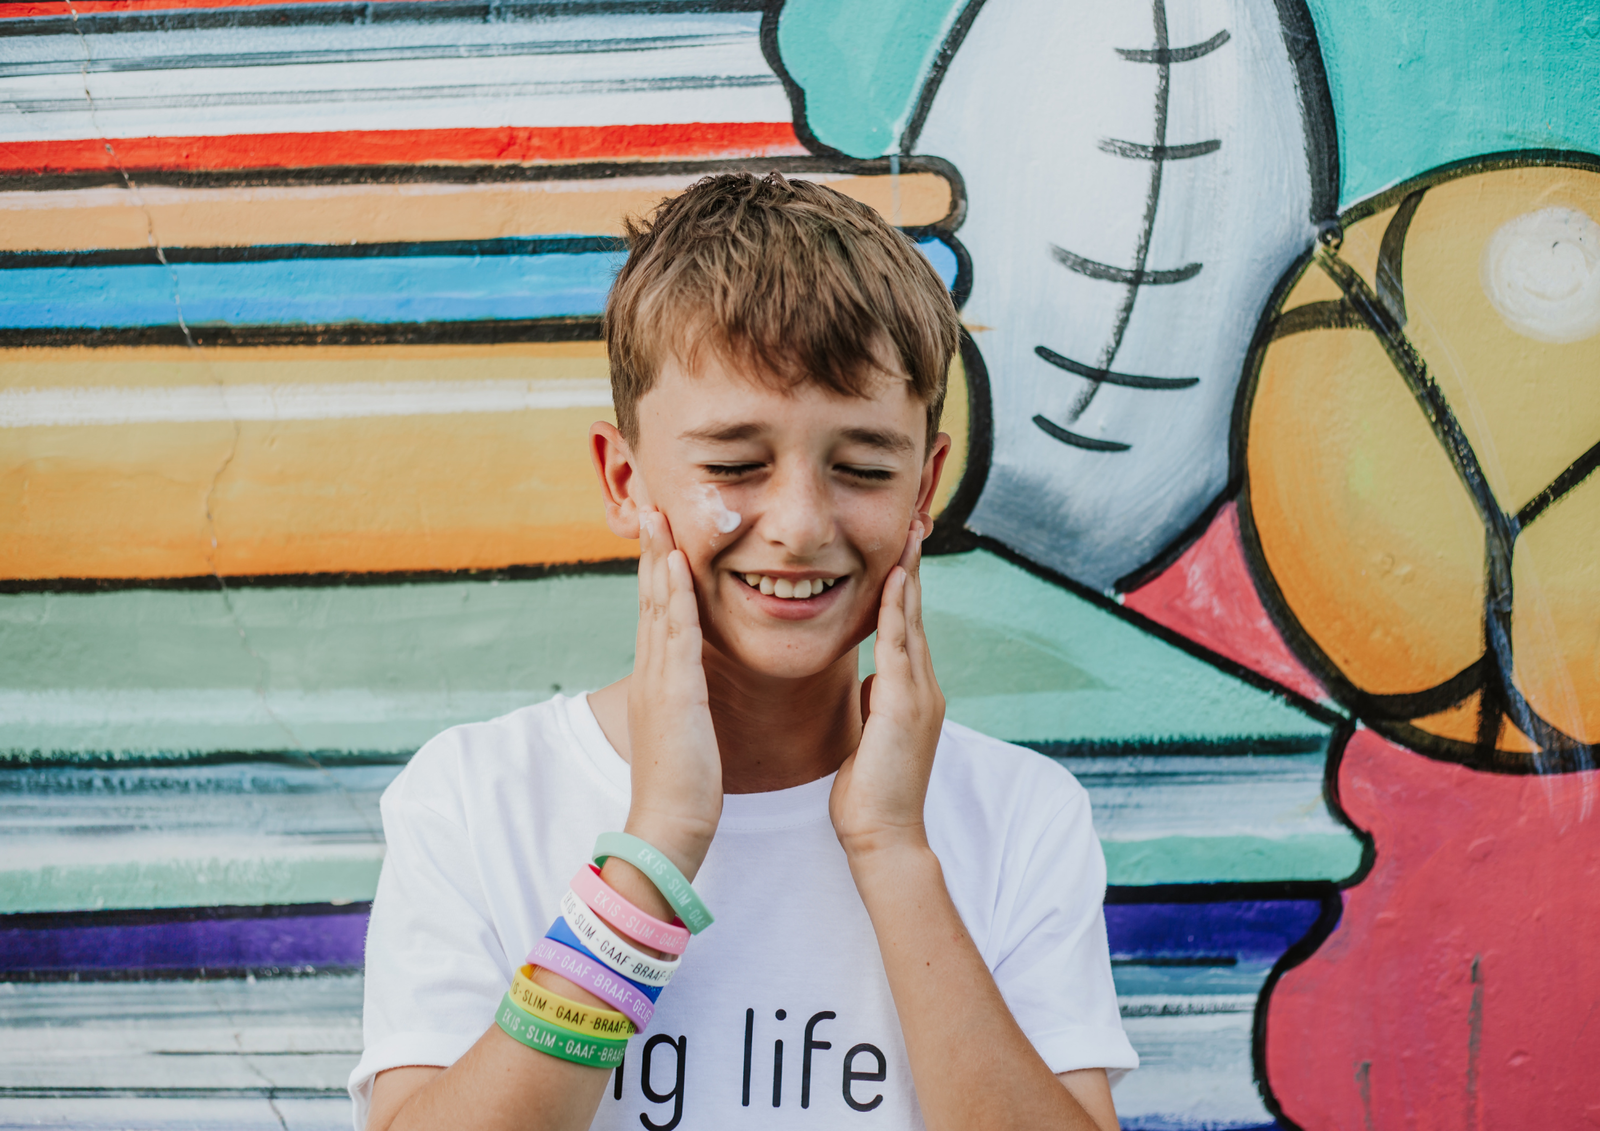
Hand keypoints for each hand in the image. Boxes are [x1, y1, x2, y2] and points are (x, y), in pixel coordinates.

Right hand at [624, 509, 722, 878]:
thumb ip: (687, 708)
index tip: (661, 533)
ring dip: (658, 556)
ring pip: (657, 605)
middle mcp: (651, 673)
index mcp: (657, 682)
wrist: (667, 830)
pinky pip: (675, 632)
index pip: (655, 614)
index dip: (656, 571)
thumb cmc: (683, 793)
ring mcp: (659, 680)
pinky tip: (677, 562)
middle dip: (650, 550)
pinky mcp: (674, 693)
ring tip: (660, 514)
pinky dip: (674, 593)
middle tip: (652, 504)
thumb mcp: (686, 736)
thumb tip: (694, 693)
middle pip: (647, 598)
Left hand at [830, 517, 944, 859]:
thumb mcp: (870, 736)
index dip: (903, 584)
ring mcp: (920, 695)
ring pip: (912, 621)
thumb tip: (871, 682)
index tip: (901, 546)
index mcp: (911, 693)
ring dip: (909, 574)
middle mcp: (923, 687)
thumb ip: (875, 704)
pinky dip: (896, 610)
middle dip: (914, 565)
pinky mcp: (906, 706)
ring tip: (910, 532)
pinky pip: (900, 646)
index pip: (905, 626)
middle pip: (915, 612)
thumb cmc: (870, 794)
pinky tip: (894, 579)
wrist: (884, 837)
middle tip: (915, 519)